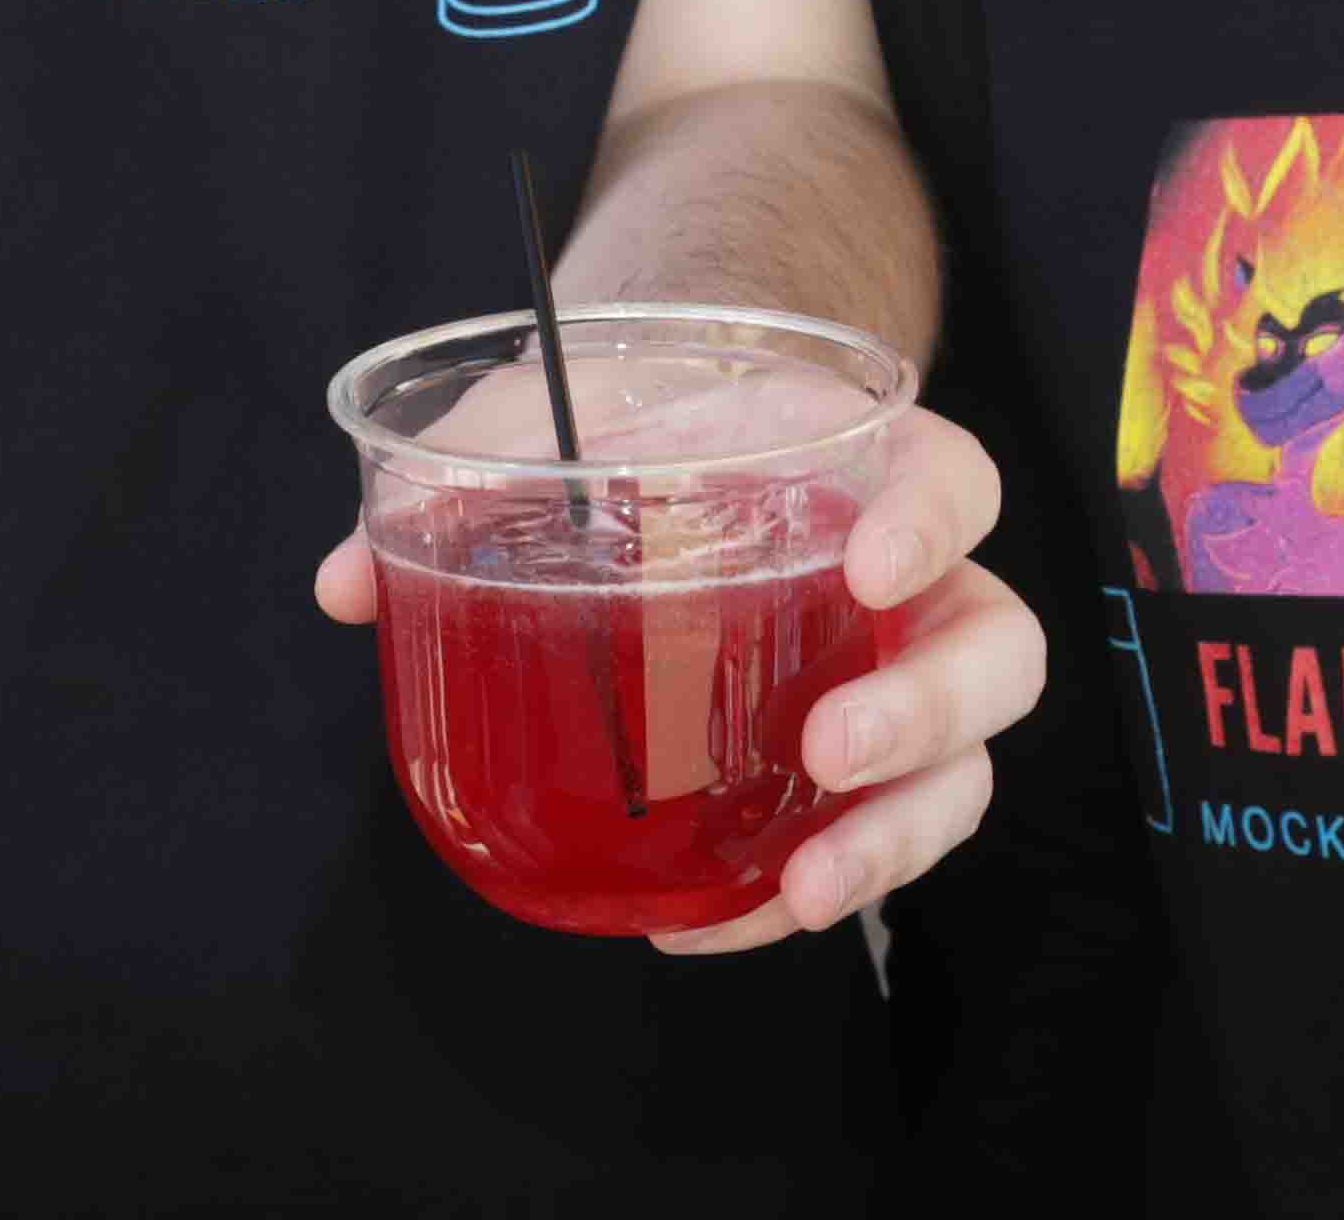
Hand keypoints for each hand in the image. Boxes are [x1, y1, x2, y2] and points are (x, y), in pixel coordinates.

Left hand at [310, 403, 1050, 954]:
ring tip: (806, 890)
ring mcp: (893, 690)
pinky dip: (791, 897)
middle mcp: (911, 590)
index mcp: (860, 468)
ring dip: (892, 837)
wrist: (668, 460)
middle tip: (831, 747)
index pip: (954, 480)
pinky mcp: (848, 782)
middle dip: (929, 708)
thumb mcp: (559, 415)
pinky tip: (704, 926)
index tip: (872, 564)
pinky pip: (865, 848)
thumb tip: (346, 580)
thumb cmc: (636, 429)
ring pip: (960, 770)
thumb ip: (467, 468)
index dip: (934, 521)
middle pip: (996, 647)